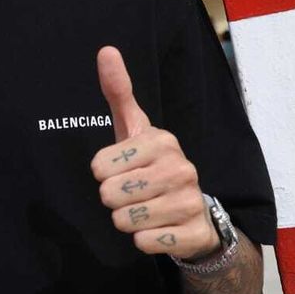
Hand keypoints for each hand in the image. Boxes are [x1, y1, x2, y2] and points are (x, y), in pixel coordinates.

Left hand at [90, 45, 218, 258]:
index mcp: (163, 141)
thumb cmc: (151, 167)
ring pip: (125, 221)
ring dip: (127, 221)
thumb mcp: (133, 129)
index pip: (100, 166)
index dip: (103, 174)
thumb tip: (106, 50)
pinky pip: (145, 243)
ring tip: (144, 211)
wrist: (194, 214)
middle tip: (132, 195)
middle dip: (114, 200)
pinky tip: (158, 228)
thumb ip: (118, 92)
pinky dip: (144, 241)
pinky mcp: (194, 234)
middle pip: (110, 195)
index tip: (121, 171)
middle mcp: (181, 168)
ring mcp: (191, 202)